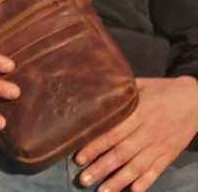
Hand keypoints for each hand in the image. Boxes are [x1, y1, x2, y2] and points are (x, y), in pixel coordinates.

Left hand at [74, 77, 197, 191]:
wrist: (195, 100)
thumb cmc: (162, 90)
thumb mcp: (139, 84)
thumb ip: (118, 91)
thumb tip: (92, 91)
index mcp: (138, 113)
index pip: (112, 133)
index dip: (95, 147)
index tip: (79, 158)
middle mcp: (147, 132)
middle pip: (122, 153)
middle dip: (102, 168)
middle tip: (84, 180)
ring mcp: (159, 146)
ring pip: (137, 166)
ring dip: (119, 180)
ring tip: (103, 191)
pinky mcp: (169, 154)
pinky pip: (157, 170)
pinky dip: (146, 182)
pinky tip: (134, 191)